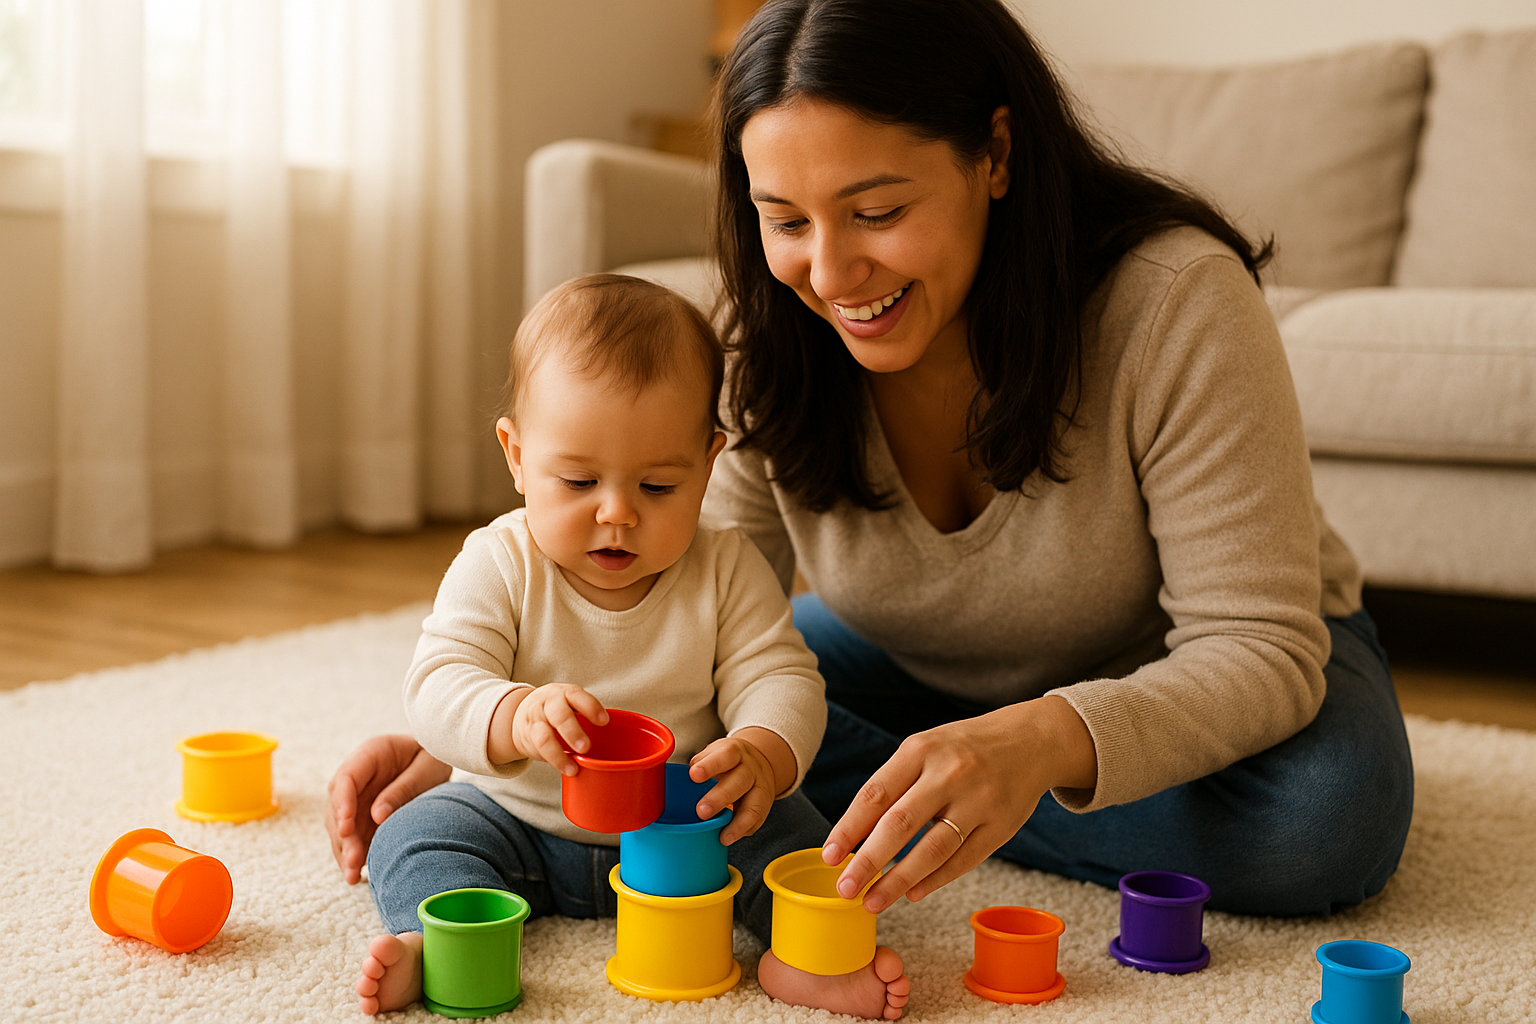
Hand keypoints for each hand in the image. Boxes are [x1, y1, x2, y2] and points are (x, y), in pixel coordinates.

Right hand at [326, 734, 451, 883]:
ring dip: (345, 850)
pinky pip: (352, 836)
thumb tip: (377, 817)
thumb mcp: (427, 767)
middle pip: (339, 806)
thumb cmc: (435, 756)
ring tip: (352, 875)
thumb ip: (403, 789)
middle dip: (344, 836)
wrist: (440, 756)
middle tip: (353, 860)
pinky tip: (355, 876)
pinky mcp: (362, 815)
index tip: (346, 828)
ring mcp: (358, 796)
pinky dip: (353, 854)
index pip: (347, 778)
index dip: (343, 803)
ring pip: (341, 825)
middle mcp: (357, 776)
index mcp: (371, 754)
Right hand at [508, 684, 608, 775]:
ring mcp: (537, 721)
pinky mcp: (529, 738)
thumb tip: (621, 738)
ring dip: (559, 754)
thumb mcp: (571, 706)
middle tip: (586, 747)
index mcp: (565, 694)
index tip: (604, 721)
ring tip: (573, 768)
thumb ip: (588, 718)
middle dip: (573, 732)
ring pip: (545, 737)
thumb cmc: (558, 711)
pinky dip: (554, 761)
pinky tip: (566, 768)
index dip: (591, 708)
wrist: (521, 714)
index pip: (578, 696)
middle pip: (560, 716)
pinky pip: (540, 750)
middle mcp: (549, 704)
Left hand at [688, 727, 792, 844]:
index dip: (710, 766)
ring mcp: (760, 787)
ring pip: (753, 805)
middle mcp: (750, 769)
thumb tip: (672, 781)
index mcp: (735, 752)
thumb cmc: (728, 761)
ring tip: (723, 837)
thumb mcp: (714, 754)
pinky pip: (757, 820)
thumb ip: (698, 765)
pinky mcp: (764, 805)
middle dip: (720, 798)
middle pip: (739, 782)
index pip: (725, 756)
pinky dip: (743, 830)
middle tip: (701, 811)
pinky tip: (729, 837)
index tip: (693, 775)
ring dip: (737, 823)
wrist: (760, 761)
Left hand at [821, 695, 1095, 912]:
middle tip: (845, 889)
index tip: (830, 856)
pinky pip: (963, 860)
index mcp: (921, 749)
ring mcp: (979, 801)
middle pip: (900, 824)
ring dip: (899, 880)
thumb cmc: (964, 749)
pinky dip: (934, 880)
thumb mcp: (926, 749)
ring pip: (933, 849)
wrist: (1032, 740)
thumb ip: (894, 786)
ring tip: (874, 901)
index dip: (849, 828)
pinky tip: (912, 892)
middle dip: (868, 861)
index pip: (875, 793)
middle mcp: (950, 773)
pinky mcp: (1002, 826)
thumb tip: (854, 836)